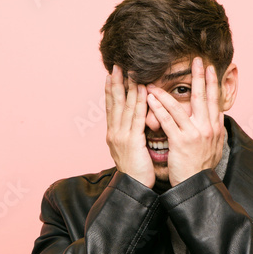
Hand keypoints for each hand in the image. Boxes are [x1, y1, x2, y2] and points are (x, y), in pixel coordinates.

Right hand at [105, 64, 153, 187]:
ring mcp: (121, 136)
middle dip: (115, 83)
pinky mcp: (132, 141)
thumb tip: (134, 125)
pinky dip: (139, 101)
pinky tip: (141, 89)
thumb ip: (131, 135)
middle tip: (116, 65)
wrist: (133, 188)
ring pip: (124, 107)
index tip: (110, 75)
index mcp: (113, 135)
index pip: (111, 108)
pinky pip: (136, 117)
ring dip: (127, 87)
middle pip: (114, 103)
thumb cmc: (136, 172)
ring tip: (128, 70)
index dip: (110, 90)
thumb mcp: (130, 151)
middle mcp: (114, 133)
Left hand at [146, 56, 225, 186]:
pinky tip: (150, 98)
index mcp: (215, 129)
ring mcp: (195, 134)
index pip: (215, 101)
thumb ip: (213, 131)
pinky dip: (158, 107)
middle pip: (203, 97)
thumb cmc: (200, 168)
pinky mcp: (181, 141)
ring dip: (166, 92)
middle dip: (200, 77)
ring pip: (180, 107)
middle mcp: (208, 128)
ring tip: (157, 80)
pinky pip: (168, 120)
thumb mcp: (213, 147)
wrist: (196, 186)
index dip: (213, 83)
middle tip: (197, 60)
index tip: (211, 68)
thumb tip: (217, 119)